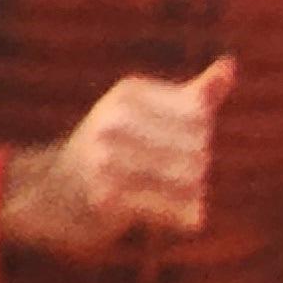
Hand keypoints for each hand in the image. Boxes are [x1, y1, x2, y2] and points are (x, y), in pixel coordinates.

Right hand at [0, 60, 232, 257]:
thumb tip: (230, 64)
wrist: (53, 194)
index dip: (201, 137)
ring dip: (193, 194)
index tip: (186, 147)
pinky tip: (189, 218)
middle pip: (195, 146)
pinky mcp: (104, 197)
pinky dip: (185, 216)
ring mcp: (105, 159)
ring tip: (189, 199)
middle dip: (198, 168)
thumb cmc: (115, 151)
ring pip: (186, 178)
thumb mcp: (150, 115)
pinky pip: (168, 208)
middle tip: (190, 180)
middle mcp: (113, 120)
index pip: (197, 114)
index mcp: (128, 93)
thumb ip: (195, 96)